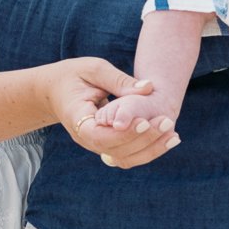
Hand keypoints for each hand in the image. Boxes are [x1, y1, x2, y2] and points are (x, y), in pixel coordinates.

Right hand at [47, 60, 179, 167]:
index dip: (123, 133)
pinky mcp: (106, 144)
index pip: (99, 136)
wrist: (55, 90)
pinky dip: (148, 149)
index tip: (145, 121)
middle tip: (167, 121)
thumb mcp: (93, 69)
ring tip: (173, 134)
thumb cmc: (73, 75)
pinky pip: (127, 154)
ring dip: (150, 149)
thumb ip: (119, 80)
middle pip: (115, 151)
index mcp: (76, 118)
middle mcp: (85, 138)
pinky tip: (168, 138)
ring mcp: (95, 144)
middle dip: (143, 139)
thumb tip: (148, 88)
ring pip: (123, 158)